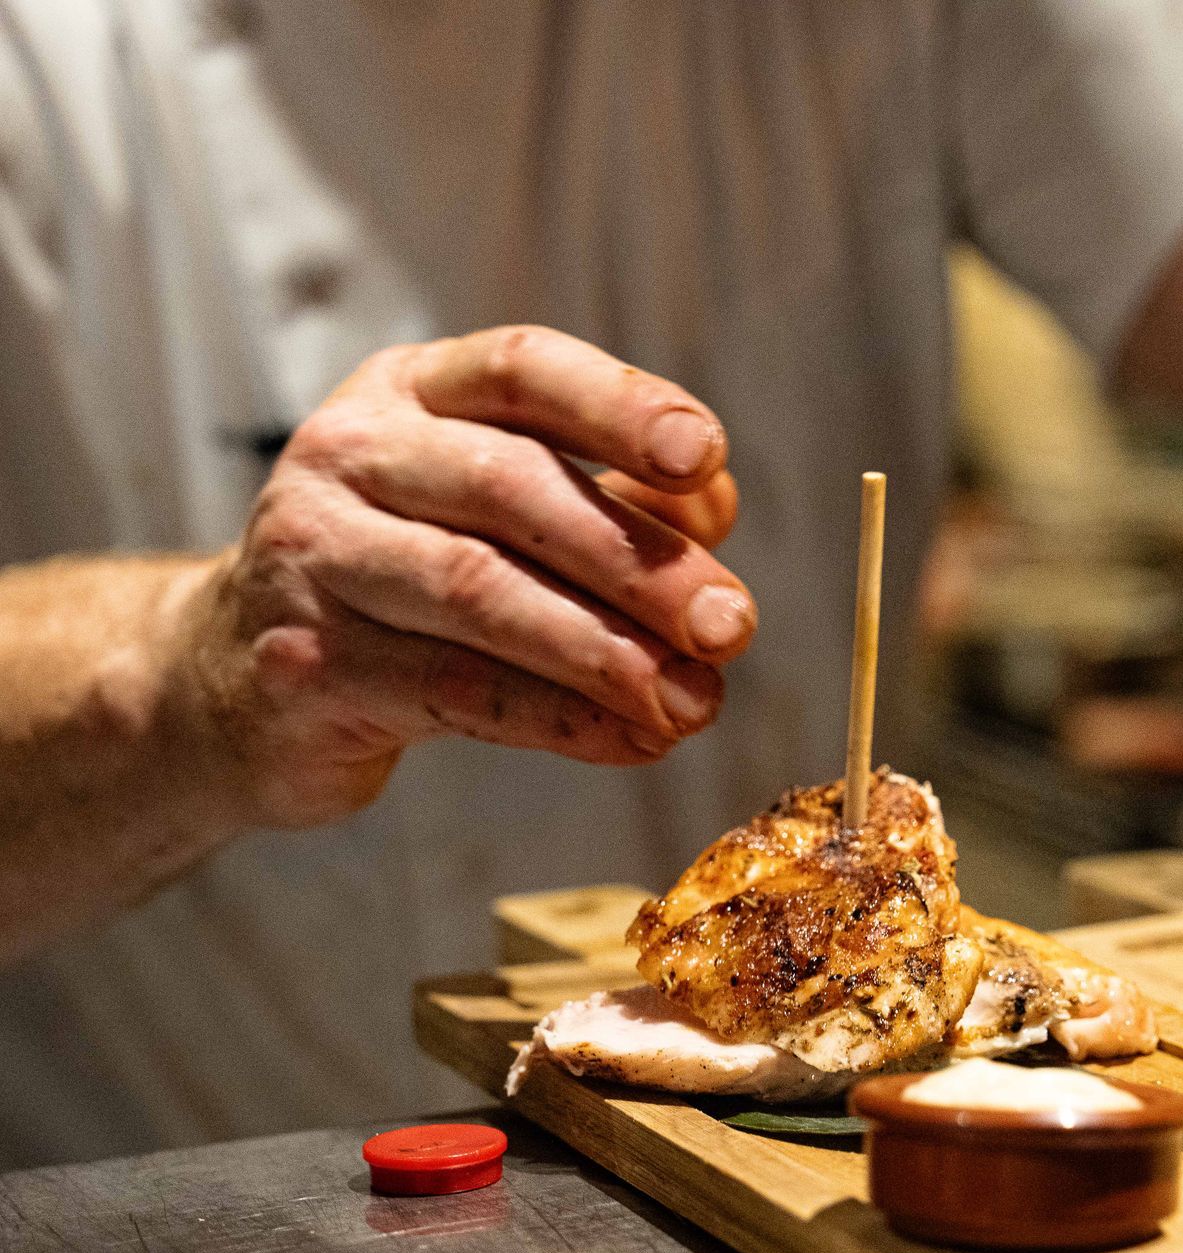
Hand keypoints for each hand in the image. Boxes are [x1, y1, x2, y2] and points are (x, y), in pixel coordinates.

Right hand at [170, 325, 754, 826]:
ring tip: (695, 701)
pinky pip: (456, 689)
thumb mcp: (502, 515)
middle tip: (731, 625)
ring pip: (481, 592)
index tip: (707, 456)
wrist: (239, 676)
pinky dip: (562, 719)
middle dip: (639, 562)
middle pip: (512, 488)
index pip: (522, 369)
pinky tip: (635, 741)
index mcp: (411, 391)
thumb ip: (610, 501)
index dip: (620, 406)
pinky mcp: (307, 663)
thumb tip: (714, 515)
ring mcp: (314, 556)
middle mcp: (349, 452)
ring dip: (607, 652)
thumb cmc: (409, 578)